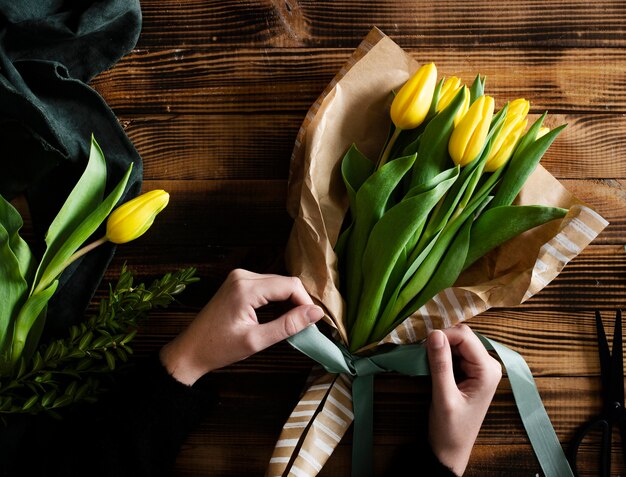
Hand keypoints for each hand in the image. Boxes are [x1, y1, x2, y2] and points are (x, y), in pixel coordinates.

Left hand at [160, 269, 323, 384]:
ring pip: (278, 283)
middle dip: (298, 302)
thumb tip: (316, 313)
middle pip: (285, 282)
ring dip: (288, 301)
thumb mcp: (257, 340)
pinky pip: (267, 285)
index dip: (306, 302)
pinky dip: (277, 299)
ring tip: (290, 324)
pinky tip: (278, 316)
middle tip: (303, 326)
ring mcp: (239, 277)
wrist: (190, 350)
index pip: (290, 285)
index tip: (312, 323)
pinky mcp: (238, 282)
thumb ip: (288, 325)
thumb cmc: (219, 349)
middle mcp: (243, 276)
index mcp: (246, 288)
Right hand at [426, 324, 501, 475]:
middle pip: (463, 336)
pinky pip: (455, 351)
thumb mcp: (443, 396)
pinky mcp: (471, 371)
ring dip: (440, 347)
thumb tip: (434, 334)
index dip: (443, 335)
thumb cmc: (450, 428)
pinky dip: (442, 353)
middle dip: (441, 340)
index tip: (422, 345)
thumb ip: (440, 364)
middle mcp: (488, 365)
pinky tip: (431, 363)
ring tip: (425, 360)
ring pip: (457, 342)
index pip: (465, 337)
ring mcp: (481, 367)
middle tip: (422, 354)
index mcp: (487, 370)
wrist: (451, 450)